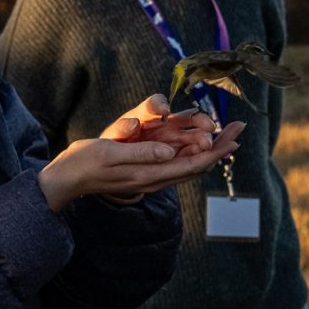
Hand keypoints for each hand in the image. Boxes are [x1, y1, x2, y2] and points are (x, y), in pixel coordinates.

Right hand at [38, 95, 244, 210]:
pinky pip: (176, 164)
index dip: (216, 150)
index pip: (192, 164)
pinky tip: (197, 145)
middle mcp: (154, 178)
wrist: (68, 179)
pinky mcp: (144, 172)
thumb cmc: (86, 162)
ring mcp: (150, 177)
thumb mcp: (111, 153)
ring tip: (226, 134)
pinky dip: (192, 152)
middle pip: (197, 165)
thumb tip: (170, 152)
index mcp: (149, 173)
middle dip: (219, 146)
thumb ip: (141, 153)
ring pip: (189, 164)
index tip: (234, 136)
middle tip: (239, 129)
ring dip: (209, 149)